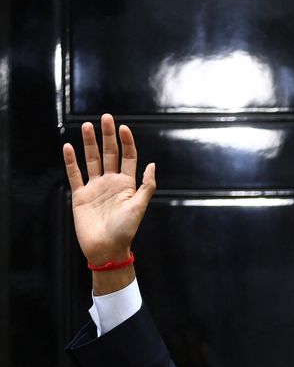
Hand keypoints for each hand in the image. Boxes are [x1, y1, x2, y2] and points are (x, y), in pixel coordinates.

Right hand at [62, 113, 155, 267]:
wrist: (106, 249)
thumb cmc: (126, 230)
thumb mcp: (140, 207)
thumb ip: (146, 185)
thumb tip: (152, 164)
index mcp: (127, 184)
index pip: (128, 157)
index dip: (127, 142)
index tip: (124, 128)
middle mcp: (111, 182)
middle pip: (109, 154)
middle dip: (108, 136)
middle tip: (106, 117)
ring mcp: (95, 187)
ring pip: (91, 160)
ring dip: (89, 143)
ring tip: (88, 126)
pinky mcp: (80, 195)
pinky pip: (74, 175)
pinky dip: (71, 161)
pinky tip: (68, 147)